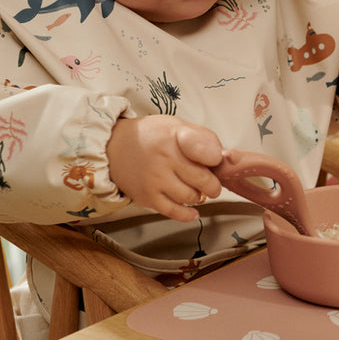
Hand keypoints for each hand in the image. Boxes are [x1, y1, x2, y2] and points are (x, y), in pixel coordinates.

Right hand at [107, 115, 223, 221]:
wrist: (113, 147)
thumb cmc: (152, 136)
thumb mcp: (177, 126)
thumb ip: (203, 138)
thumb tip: (225, 157)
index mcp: (176, 137)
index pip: (206, 150)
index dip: (216, 158)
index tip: (215, 160)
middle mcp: (165, 159)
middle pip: (204, 180)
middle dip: (213, 184)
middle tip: (211, 182)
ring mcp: (156, 180)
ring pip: (192, 197)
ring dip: (199, 196)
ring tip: (195, 189)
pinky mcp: (147, 197)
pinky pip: (174, 212)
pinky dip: (188, 214)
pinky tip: (193, 210)